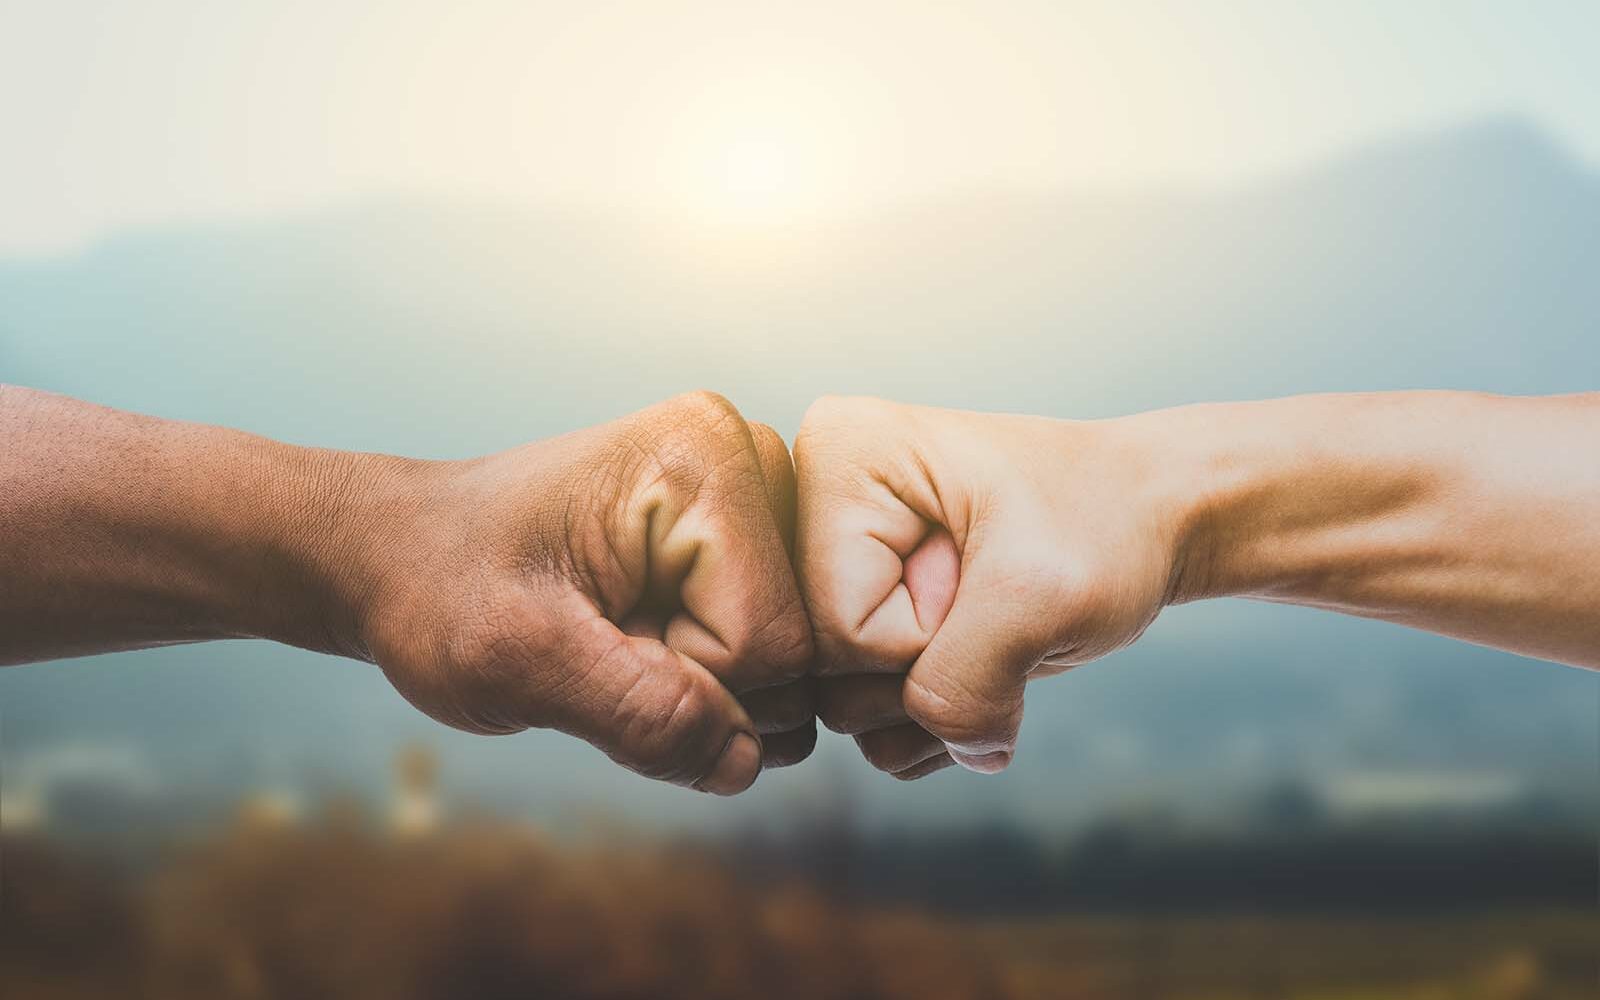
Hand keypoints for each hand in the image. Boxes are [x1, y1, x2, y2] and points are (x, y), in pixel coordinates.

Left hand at [343, 392, 815, 793]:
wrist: (404, 554)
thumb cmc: (442, 587)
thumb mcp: (518, 660)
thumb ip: (637, 714)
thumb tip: (744, 762)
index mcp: (706, 459)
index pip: (770, 641)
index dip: (685, 682)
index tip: (596, 646)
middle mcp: (751, 462)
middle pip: (797, 650)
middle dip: (702, 685)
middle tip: (604, 643)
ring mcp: (754, 501)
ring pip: (792, 664)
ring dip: (705, 687)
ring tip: (619, 638)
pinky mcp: (744, 542)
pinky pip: (773, 656)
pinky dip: (709, 678)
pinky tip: (643, 638)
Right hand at [794, 396, 1189, 776]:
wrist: (1146, 519)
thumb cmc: (1103, 522)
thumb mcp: (1042, 598)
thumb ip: (966, 686)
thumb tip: (955, 751)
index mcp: (837, 460)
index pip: (833, 625)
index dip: (922, 637)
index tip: (983, 579)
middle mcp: (816, 505)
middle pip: (826, 669)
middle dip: (928, 669)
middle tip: (993, 603)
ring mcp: (837, 567)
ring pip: (843, 705)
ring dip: (939, 703)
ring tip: (997, 632)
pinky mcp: (865, 613)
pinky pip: (870, 720)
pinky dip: (941, 718)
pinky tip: (988, 661)